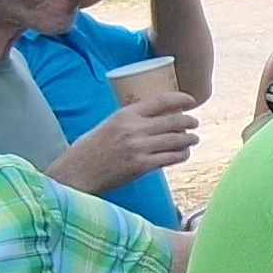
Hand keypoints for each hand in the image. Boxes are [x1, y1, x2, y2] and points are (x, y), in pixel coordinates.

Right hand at [50, 92, 200, 192]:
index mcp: (125, 115)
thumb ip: (129, 121)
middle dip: (189, 121)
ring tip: (193, 139)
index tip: (192, 101)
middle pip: (173, 120)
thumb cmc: (89, 150)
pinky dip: (181, 155)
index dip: (180, 99)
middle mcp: (134, 128)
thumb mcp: (107, 126)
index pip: (160, 101)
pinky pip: (170, 158)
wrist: (77, 173)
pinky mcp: (142, 165)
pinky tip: (183, 154)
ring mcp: (139, 147)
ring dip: (189, 139)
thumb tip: (154, 119)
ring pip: (176, 139)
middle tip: (195, 123)